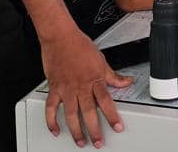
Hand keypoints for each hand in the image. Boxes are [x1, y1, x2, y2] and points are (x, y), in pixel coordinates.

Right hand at [41, 29, 132, 147]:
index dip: (112, 116)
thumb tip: (126, 81)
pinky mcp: (54, 88)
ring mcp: (66, 89)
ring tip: (81, 142)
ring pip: (71, 114)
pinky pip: (51, 108)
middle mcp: (80, 86)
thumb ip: (112, 75)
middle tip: (98, 142)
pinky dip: (51, 120)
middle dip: (94, 130)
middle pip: (88, 112)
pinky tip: (55, 130)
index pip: (106, 101)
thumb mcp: (101, 59)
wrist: (60, 36)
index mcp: (94, 79)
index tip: (117, 127)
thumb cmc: (79, 45)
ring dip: (76, 130)